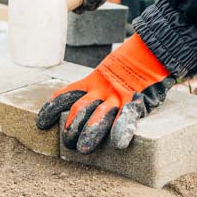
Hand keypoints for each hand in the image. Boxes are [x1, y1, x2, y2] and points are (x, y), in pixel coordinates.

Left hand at [36, 35, 174, 153]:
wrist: (155, 48)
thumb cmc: (133, 66)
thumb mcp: (109, 72)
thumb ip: (96, 88)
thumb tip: (75, 105)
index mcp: (92, 82)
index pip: (66, 95)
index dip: (51, 109)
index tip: (40, 124)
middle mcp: (101, 89)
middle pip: (79, 109)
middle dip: (70, 127)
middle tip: (66, 144)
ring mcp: (118, 96)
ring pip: (99, 115)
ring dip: (89, 133)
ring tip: (82, 149)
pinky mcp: (136, 100)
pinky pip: (128, 117)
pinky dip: (123, 130)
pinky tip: (118, 144)